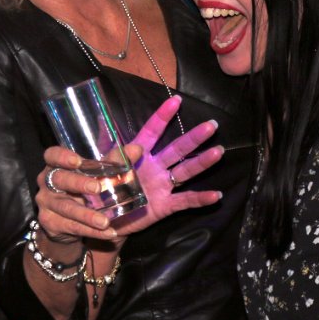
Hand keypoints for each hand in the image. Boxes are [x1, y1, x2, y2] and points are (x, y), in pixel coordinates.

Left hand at [35, 96, 223, 241]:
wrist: (101, 219)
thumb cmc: (101, 187)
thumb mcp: (100, 165)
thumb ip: (106, 147)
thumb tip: (100, 119)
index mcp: (139, 154)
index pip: (152, 131)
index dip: (163, 116)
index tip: (176, 100)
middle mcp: (155, 166)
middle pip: (177, 149)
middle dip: (193, 137)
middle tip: (211, 124)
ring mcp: (162, 185)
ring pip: (186, 171)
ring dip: (202, 162)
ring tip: (218, 151)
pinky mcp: (165, 206)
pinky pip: (185, 201)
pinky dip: (200, 198)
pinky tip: (216, 195)